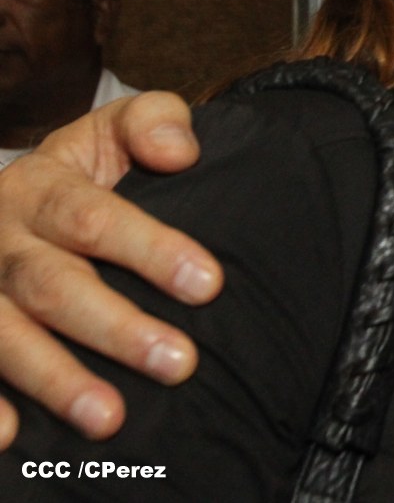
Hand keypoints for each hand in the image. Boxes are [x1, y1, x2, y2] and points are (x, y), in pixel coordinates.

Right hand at [0, 92, 222, 446]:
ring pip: (5, 335)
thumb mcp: (110, 133)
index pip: (93, 217)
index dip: (149, 249)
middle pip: (53, 285)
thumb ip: (153, 123)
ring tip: (110, 417)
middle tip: (179, 362)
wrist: (9, 203)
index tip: (208, 284)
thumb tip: (180, 151)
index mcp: (40, 187)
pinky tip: (11, 435)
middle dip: (115, 327)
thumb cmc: (79, 174)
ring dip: (55, 379)